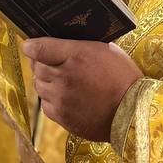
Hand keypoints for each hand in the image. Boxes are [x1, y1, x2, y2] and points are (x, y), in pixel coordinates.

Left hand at [22, 37, 142, 141]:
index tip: (30, 45)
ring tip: (61, 80)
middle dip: (41, 63)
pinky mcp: (62, 118)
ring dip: (46, 81)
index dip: (31, 46)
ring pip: (39, 86)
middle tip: (53, 63)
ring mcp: (61, 99)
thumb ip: (79, 46)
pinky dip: (51, 99)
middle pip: (36, 67)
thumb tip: (60, 44)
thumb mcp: (105, 50)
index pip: (39, 48)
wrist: (133, 113)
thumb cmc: (123, 77)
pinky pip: (45, 105)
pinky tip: (65, 96)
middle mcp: (63, 78)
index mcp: (76, 56)